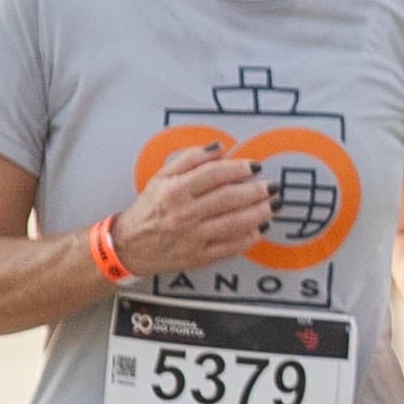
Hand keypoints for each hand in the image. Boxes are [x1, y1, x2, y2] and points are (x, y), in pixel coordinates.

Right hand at [109, 143, 272, 275]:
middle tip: (273, 186)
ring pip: (233, 223)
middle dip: (256, 191)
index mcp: (175, 191)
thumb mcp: (161, 177)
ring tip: (274, 205)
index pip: (214, 175)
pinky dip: (248, 238)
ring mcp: (193, 237)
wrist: (129, 246)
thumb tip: (219, 147)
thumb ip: (191, 159)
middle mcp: (185, 213)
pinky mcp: (199, 256)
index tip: (255, 166)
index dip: (238, 168)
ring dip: (259, 214)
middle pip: (228, 199)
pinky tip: (260, 229)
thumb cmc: (149, 209)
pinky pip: (230, 247)